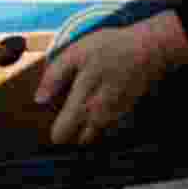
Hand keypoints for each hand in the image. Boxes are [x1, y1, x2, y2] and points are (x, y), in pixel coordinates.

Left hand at [34, 18, 172, 145]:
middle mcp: (98, 118)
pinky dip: (99, 119)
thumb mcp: (76, 53)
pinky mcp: (125, 114)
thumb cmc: (110, 48)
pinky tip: (99, 99)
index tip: (51, 116)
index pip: (62, 134)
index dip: (53, 128)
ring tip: (84, 101)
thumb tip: (39, 99)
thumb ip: (55, 76)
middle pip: (78, 140)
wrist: (148, 49)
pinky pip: (106, 126)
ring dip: (85, 126)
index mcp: (82, 103)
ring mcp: (114, 118)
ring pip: (93, 134)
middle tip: (67, 108)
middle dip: (70, 130)